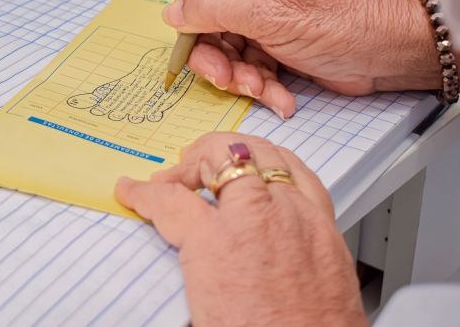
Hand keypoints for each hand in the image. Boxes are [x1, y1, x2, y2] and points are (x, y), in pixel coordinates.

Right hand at [115, 132, 366, 326]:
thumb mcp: (201, 307)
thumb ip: (186, 262)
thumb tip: (176, 246)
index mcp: (219, 243)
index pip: (170, 200)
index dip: (142, 194)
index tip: (133, 190)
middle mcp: (260, 219)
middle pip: (222, 155)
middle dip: (191, 160)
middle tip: (175, 175)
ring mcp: (298, 217)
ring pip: (266, 153)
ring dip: (236, 152)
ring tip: (220, 161)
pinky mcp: (325, 227)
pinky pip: (302, 175)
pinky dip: (279, 164)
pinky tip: (270, 171)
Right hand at [164, 0, 439, 118]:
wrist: (384, 58)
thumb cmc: (344, 23)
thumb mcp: (272, 13)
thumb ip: (215, 8)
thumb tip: (173, 11)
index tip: (202, 20)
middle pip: (201, 12)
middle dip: (213, 50)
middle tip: (225, 75)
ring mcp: (257, 13)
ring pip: (218, 44)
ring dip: (235, 74)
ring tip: (259, 87)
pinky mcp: (265, 42)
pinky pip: (240, 63)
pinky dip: (255, 83)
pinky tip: (276, 94)